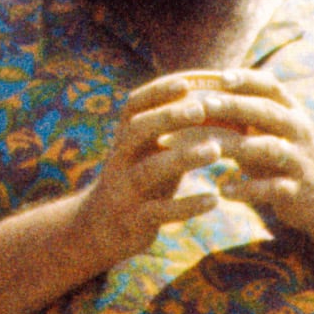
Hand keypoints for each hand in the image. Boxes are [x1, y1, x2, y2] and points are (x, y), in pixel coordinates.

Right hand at [72, 73, 239, 264]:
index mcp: (123, 140)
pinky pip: (160, 211)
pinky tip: (214, 199)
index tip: (186, 83)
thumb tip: (215, 103)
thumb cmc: (136, 183)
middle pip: (137, 132)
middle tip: (201, 109)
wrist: (97, 231)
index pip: (133, 107)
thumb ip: (171, 133)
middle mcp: (119, 161)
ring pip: (149, 171)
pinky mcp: (133, 221)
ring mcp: (123, 191)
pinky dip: (187, 205)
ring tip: (216, 151)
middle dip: (167, 118)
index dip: (157, 93)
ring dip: (183, 158)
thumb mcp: (147, 155)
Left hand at [177, 68, 313, 240]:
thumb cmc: (283, 158)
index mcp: (291, 112)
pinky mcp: (297, 191)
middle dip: (235, 106)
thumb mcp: (269, 133)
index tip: (221, 77)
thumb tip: (198, 98)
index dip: (248, 80)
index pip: (271, 87)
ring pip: (269, 148)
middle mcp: (298, 131)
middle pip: (268, 112)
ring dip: (237, 146)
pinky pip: (271, 188)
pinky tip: (222, 189)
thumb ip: (243, 118)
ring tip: (209, 148)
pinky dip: (246, 189)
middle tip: (205, 104)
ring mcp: (299, 160)